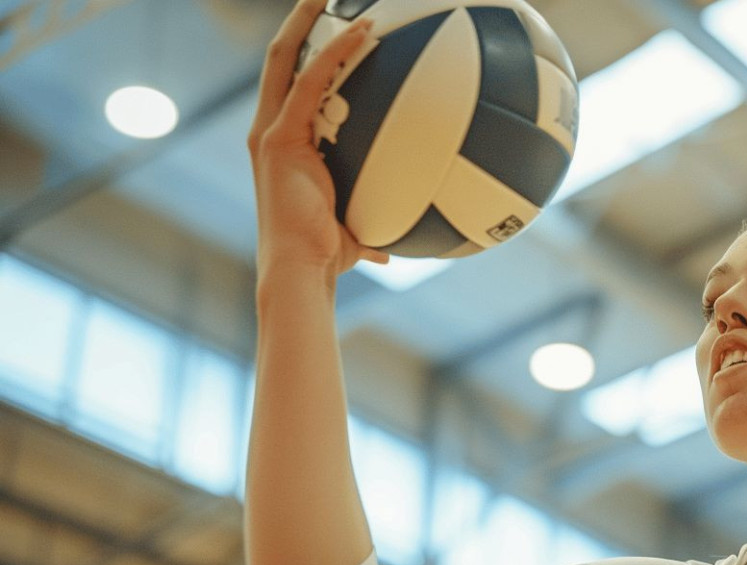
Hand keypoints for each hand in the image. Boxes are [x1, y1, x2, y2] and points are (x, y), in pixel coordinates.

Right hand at [246, 0, 388, 288]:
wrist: (300, 269)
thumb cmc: (323, 259)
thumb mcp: (352, 236)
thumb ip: (368, 235)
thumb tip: (390, 252)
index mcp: (282, 147)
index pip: (291, 88)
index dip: (306, 56)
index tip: (331, 33)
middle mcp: (268, 132)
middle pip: (278, 61)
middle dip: (298, 23)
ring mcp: (270, 132)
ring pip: (285, 59)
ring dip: (307, 22)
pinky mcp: (278, 138)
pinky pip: (310, 82)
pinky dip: (335, 53)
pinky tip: (362, 32)